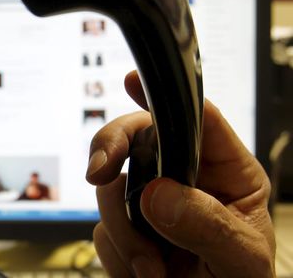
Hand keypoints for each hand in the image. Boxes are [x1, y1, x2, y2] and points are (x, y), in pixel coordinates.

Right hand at [86, 71, 274, 276]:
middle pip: (136, 138)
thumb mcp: (243, 257)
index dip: (164, 95)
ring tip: (151, 267)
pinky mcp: (125, 230)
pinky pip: (100, 228)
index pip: (197, 119)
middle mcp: (182, 179)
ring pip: (109, 188)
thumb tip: (158, 195)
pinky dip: (116, 254)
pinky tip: (143, 272)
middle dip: (111, 149)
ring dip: (123, 231)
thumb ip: (208, 225)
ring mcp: (148, 204)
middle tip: (99, 170)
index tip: (132, 82)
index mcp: (224, 173)